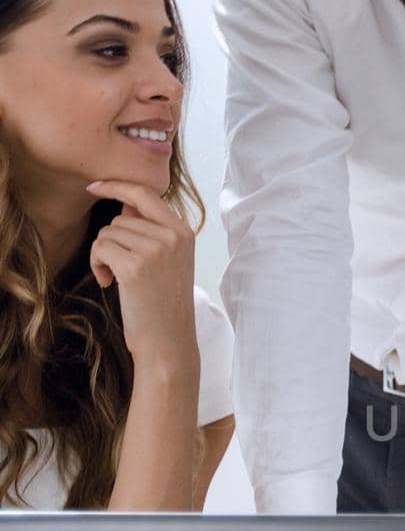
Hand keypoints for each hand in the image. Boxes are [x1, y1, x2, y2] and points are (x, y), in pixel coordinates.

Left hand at [87, 180, 196, 372]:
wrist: (168, 344)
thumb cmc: (163, 306)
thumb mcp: (168, 262)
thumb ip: (151, 231)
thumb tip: (124, 204)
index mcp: (184, 232)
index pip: (146, 193)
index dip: (117, 186)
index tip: (94, 187)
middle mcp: (173, 236)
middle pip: (120, 218)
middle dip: (110, 241)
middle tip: (118, 269)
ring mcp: (156, 250)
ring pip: (107, 232)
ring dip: (102, 255)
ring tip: (115, 279)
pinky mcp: (135, 266)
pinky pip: (100, 247)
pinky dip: (96, 264)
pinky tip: (108, 283)